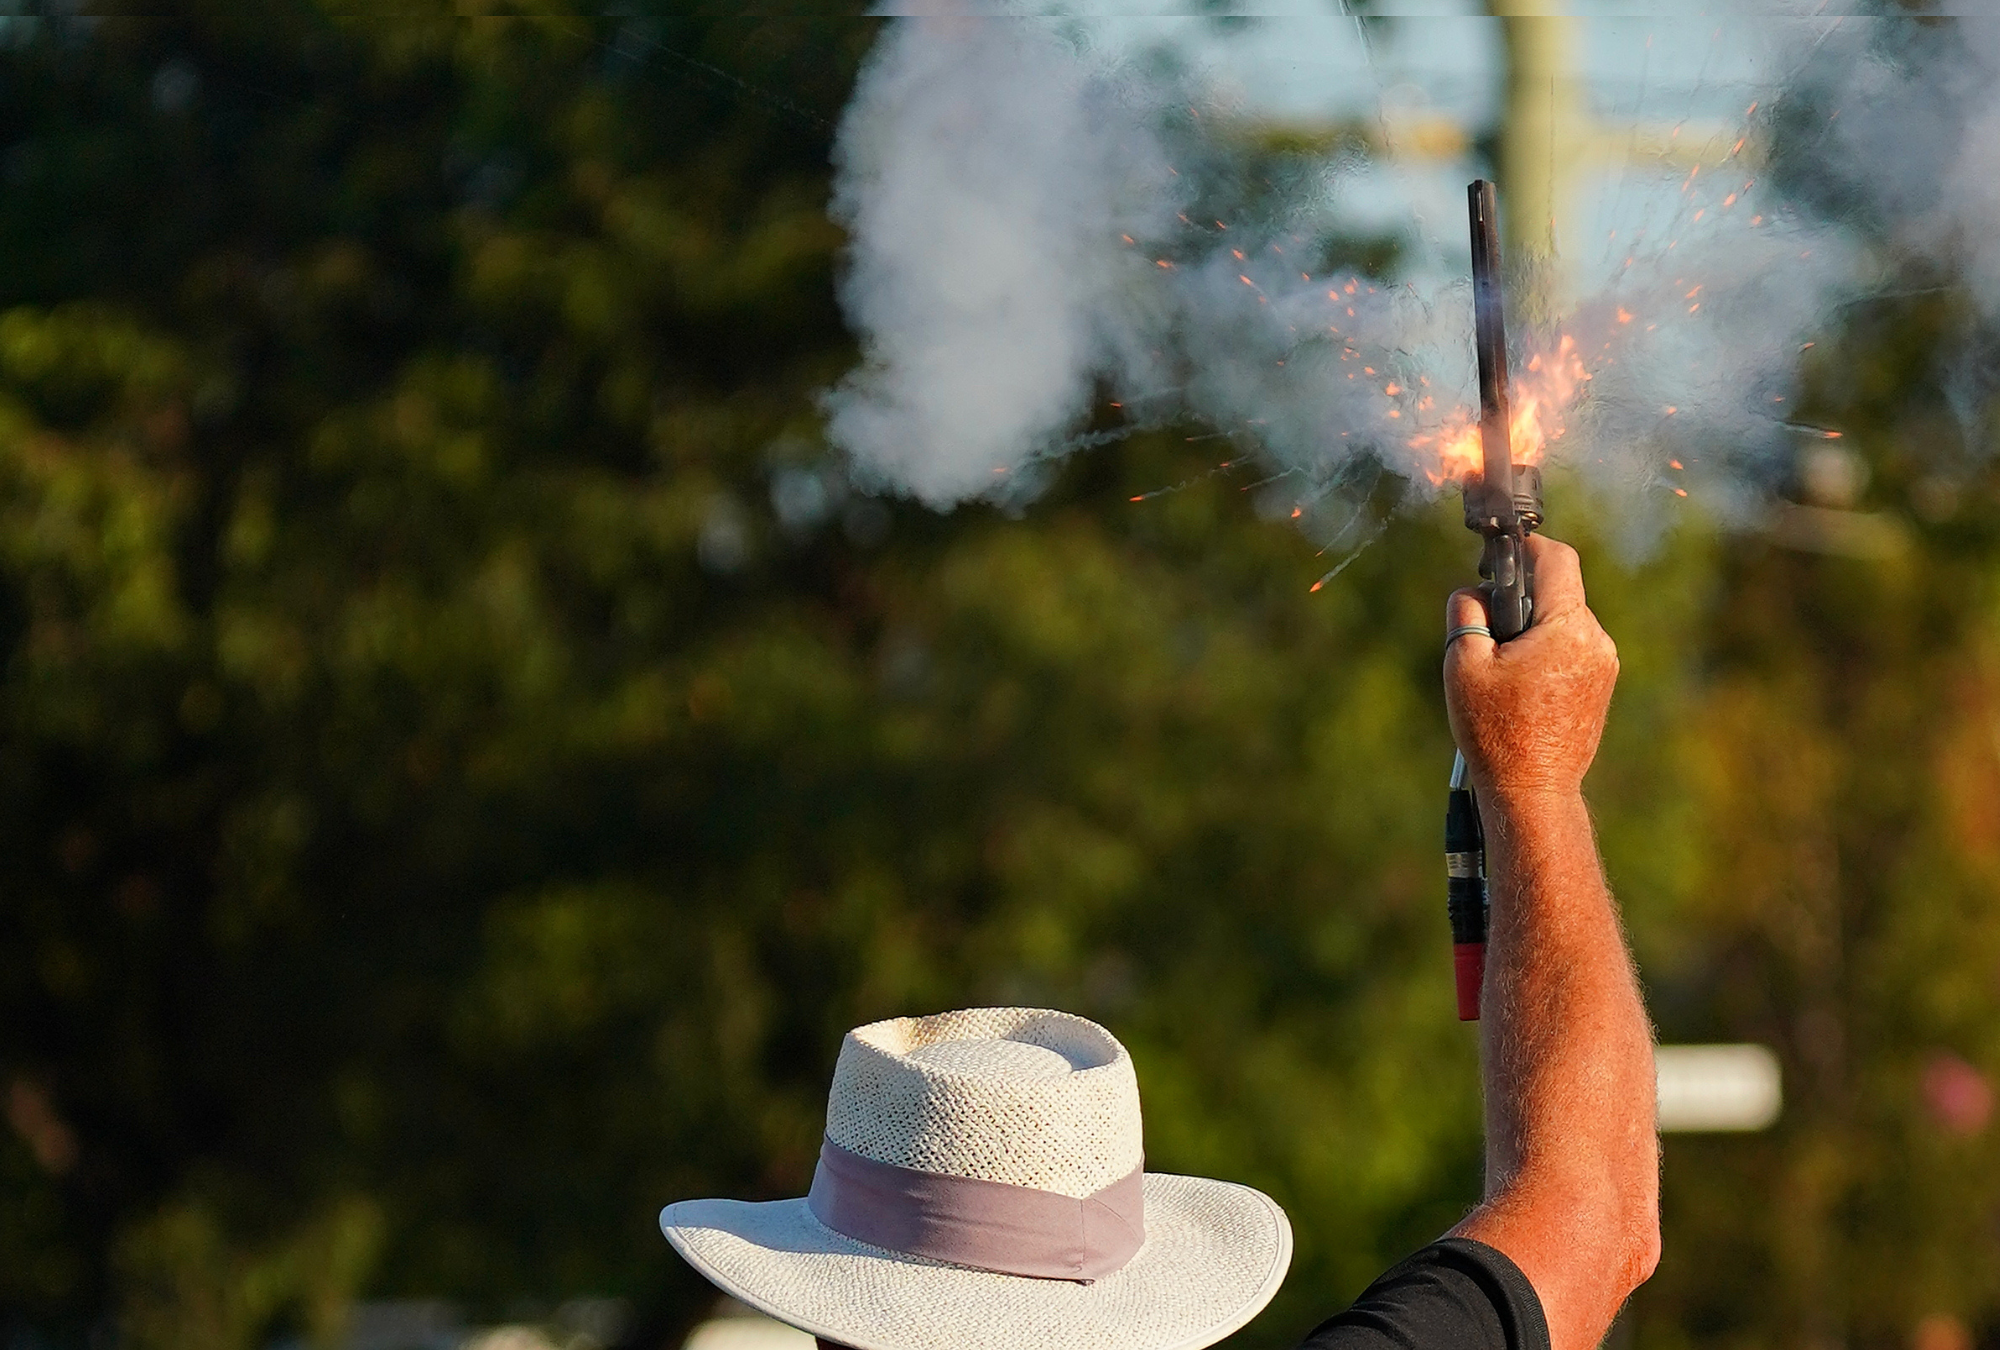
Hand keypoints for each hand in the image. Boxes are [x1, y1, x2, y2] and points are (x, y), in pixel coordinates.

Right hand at [1444, 535, 1617, 803]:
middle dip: (1522, 596)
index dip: (1528, 545)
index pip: (1557, 558)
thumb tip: (1474, 590)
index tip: (1503, 550)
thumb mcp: (1463, 664)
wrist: (1533, 790)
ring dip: (1533, 626)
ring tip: (1502, 667)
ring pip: (1564, 621)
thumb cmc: (1495, 730)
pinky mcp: (1602, 685)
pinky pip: (1572, 648)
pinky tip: (1520, 685)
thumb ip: (1466, 611)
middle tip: (1488, 626)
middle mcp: (1595, 640)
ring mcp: (1604, 664)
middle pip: (1559, 591)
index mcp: (1566, 627)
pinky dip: (1546, 650)